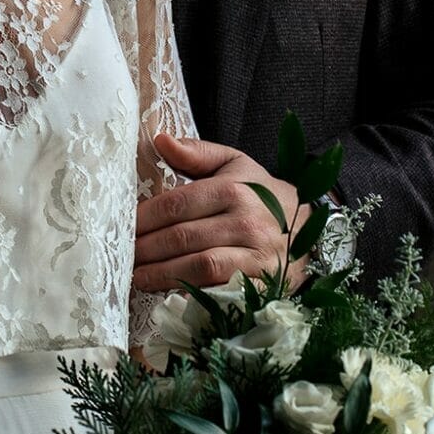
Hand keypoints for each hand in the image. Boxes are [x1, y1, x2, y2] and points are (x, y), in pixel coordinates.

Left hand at [134, 134, 310, 293]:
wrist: (310, 227)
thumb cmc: (262, 194)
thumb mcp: (234, 164)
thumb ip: (196, 153)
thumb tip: (159, 138)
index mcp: (233, 188)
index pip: (176, 204)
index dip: (144, 219)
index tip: (122, 228)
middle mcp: (245, 221)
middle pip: (182, 237)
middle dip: (146, 249)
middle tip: (122, 257)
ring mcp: (256, 256)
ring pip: (198, 266)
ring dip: (161, 274)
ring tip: (137, 277)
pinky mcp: (263, 285)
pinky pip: (221, 293)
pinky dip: (192, 295)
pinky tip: (169, 294)